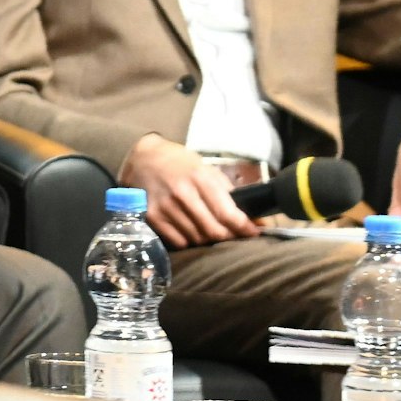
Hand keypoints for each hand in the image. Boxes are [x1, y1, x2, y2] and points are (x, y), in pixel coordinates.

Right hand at [117, 134, 258, 247]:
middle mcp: (182, 193)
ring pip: (197, 238)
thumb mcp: (206, 169)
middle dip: (228, 236)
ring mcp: (165, 206)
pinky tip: (191, 231)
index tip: (254, 232)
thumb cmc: (180, 163)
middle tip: (233, 235)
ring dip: (208, 239)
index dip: (244, 228)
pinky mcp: (152, 217)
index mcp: (200, 178)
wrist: (143, 158)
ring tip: (211, 231)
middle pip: (213, 230)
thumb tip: (257, 219)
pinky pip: (179, 241)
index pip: (227, 213)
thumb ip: (230, 194)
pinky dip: (189, 241)